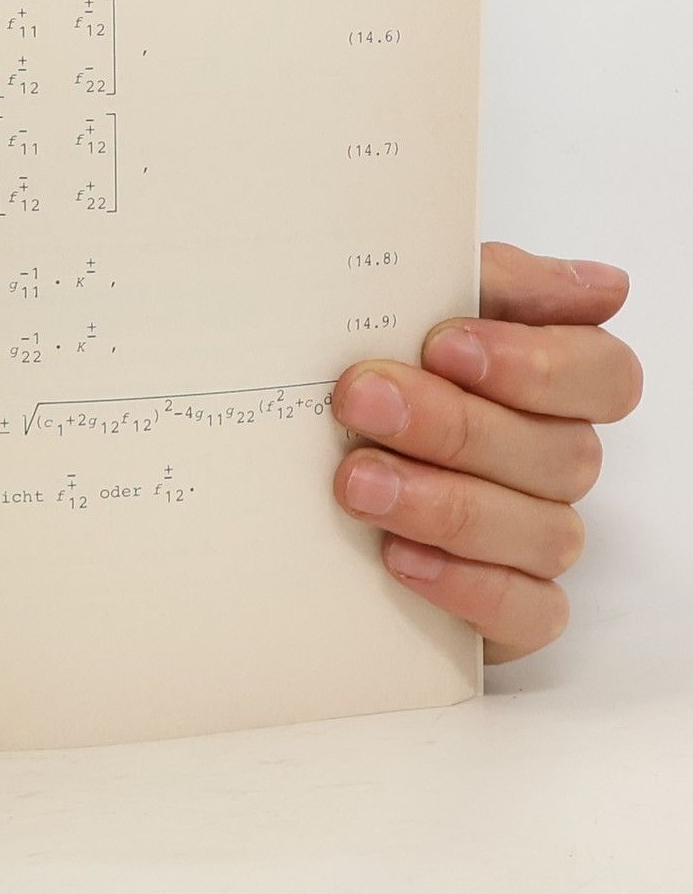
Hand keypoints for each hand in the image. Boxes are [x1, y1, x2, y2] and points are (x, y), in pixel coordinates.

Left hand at [331, 243, 641, 661]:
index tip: (444, 345)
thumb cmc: (368, 367)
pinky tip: (398, 556)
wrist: (289, 468)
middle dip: (455, 425)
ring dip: (444, 503)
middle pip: (562, 452)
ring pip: (543, 531)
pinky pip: (528, 611)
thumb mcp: (406, 303)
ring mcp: (536, 535)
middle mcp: (554, 458)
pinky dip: (466, 585)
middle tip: (362, 400)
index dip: (537, 364)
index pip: (604, 374)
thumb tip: (602, 287)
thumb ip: (487, 281)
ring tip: (355, 481)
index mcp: (551, 382)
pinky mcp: (511, 607)